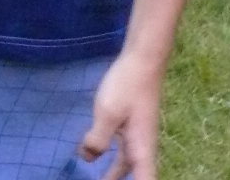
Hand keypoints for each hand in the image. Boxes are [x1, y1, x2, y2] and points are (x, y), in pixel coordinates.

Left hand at [78, 51, 162, 179]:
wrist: (143, 61)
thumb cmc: (127, 87)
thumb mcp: (107, 114)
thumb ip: (97, 139)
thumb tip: (86, 158)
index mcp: (141, 150)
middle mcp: (143, 146)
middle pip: (135, 174)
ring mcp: (138, 134)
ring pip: (128, 162)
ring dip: (116, 172)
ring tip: (100, 178)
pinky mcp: (132, 123)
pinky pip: (123, 148)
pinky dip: (113, 156)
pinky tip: (99, 152)